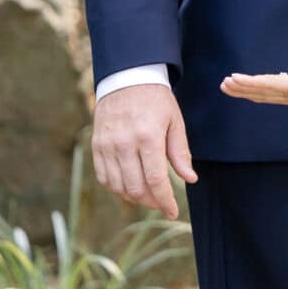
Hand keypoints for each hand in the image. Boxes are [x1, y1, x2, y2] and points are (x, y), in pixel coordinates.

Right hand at [91, 83, 196, 219]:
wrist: (127, 77)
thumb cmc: (156, 99)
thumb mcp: (174, 121)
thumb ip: (180, 152)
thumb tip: (190, 179)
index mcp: (148, 136)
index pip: (156, 180)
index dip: (165, 200)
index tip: (173, 211)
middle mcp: (124, 143)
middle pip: (136, 187)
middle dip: (151, 201)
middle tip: (161, 202)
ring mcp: (107, 145)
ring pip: (118, 186)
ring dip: (134, 197)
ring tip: (147, 195)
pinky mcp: (96, 145)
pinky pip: (104, 177)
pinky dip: (116, 188)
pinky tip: (129, 186)